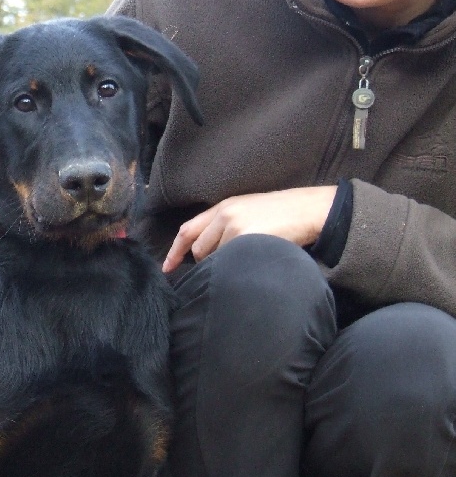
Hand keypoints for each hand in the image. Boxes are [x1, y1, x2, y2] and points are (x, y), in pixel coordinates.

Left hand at [162, 186, 337, 272]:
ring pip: (214, 259)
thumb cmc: (280, 213)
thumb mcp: (246, 210)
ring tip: (246, 259)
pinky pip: (230, 262)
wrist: (308, 210)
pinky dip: (236, 268)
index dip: (174, 251)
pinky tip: (252, 263)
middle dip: (206, 262)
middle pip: (198, 249)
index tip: (167, 268)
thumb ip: (223, 224)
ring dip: (223, 265)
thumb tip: (203, 250)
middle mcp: (224, 215)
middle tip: (227, 264)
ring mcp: (234, 227)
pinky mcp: (246, 239)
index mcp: (222, 207)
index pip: (187, 230)